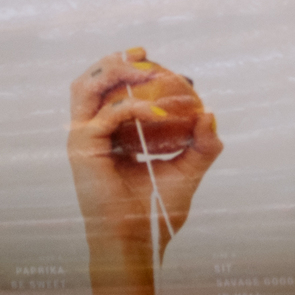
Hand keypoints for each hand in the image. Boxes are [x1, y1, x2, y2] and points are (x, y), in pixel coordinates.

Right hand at [69, 50, 221, 294]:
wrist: (138, 240)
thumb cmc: (156, 210)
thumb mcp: (188, 171)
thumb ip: (203, 145)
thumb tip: (211, 113)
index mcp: (111, 136)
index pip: (113, 92)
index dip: (133, 73)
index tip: (162, 65)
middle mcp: (92, 134)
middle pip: (91, 82)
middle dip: (116, 60)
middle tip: (145, 55)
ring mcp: (84, 140)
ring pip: (84, 88)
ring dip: (114, 71)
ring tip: (144, 70)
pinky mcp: (82, 150)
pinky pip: (107, 115)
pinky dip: (133, 107)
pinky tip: (157, 112)